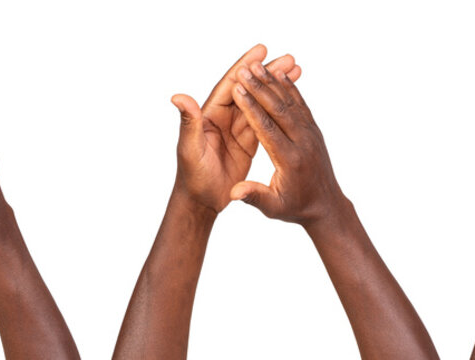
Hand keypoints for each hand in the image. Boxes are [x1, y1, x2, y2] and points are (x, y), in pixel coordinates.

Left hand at [171, 44, 300, 212]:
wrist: (201, 202)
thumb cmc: (192, 177)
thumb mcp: (189, 149)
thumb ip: (188, 122)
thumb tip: (178, 97)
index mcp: (209, 115)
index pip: (229, 86)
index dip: (245, 68)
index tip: (261, 51)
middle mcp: (222, 117)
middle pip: (248, 89)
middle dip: (266, 73)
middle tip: (288, 58)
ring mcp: (235, 128)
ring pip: (259, 102)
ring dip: (276, 87)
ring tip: (296, 70)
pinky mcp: (247, 141)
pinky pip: (264, 120)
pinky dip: (277, 108)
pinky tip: (291, 99)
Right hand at [229, 62, 346, 224]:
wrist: (325, 206)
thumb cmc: (295, 208)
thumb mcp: (273, 207)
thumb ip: (254, 197)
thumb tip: (234, 193)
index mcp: (290, 160)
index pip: (268, 128)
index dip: (252, 107)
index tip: (238, 89)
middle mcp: (303, 143)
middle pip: (279, 110)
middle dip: (260, 88)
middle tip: (244, 69)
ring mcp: (311, 134)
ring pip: (290, 103)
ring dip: (273, 82)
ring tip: (256, 65)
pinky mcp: (314, 130)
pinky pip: (300, 104)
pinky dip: (289, 88)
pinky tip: (278, 73)